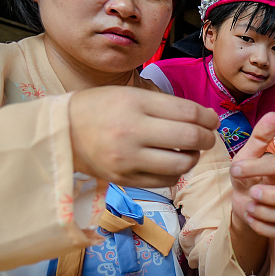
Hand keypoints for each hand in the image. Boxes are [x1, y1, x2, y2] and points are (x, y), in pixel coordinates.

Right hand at [69, 86, 218, 187]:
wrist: (63, 132)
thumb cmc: (100, 108)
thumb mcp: (130, 95)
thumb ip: (166, 106)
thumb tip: (205, 118)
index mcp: (134, 104)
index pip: (187, 112)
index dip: (208, 117)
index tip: (212, 120)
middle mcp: (131, 132)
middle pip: (189, 138)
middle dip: (207, 138)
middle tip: (207, 136)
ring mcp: (128, 159)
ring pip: (182, 163)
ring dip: (194, 157)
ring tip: (189, 151)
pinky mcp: (125, 179)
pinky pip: (166, 180)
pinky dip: (176, 172)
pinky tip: (171, 162)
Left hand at [230, 112, 274, 238]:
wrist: (240, 198)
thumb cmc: (245, 174)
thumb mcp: (247, 155)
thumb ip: (259, 137)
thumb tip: (272, 114)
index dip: (255, 167)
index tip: (235, 169)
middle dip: (272, 196)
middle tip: (252, 193)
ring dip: (265, 212)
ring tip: (248, 206)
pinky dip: (262, 227)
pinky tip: (250, 217)